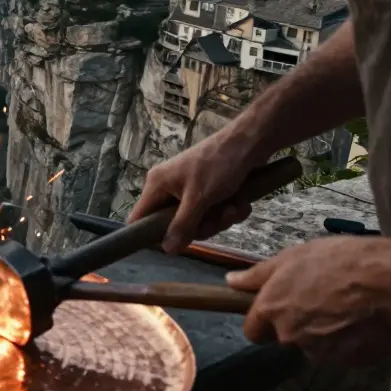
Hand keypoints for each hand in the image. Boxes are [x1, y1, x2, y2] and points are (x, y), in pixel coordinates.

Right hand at [128, 130, 260, 252]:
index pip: (139, 218)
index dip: (152, 235)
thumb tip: (167, 249)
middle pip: (175, 225)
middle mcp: (169, 188)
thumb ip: (182, 225)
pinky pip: (213, 212)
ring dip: (220, 218)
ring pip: (198, 220)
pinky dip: (229, 210)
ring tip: (234, 206)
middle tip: (218, 217)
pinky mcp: (208, 190)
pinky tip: (240, 202)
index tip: (173, 245)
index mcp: (157, 185)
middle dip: (203, 225)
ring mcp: (189, 190)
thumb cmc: (219, 164)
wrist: (251, 141)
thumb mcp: (199, 198)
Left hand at [227, 237, 390, 364]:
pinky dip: (349, 341)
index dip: (264, 321)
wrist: (389, 282)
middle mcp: (289, 336)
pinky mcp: (348, 362)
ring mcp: (319, 352)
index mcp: (271, 311)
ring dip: (325, 332)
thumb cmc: (337, 261)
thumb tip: (230, 281)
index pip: (252, 331)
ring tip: (347, 307)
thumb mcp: (292, 257)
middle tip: (321, 299)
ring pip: (315, 346)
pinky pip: (342, 353)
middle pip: (286, 337)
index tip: (280, 308)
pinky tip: (362, 320)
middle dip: (298, 324)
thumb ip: (257, 275)